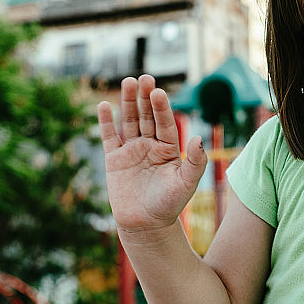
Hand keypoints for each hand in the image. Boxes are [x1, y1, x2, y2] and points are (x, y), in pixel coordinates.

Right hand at [97, 75, 206, 234]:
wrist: (146, 226)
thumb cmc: (170, 205)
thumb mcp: (186, 184)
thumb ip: (195, 162)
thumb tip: (199, 139)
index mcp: (169, 148)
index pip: (165, 122)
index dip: (162, 108)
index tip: (159, 92)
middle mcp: (150, 144)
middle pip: (147, 116)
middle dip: (145, 98)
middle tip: (145, 78)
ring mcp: (131, 150)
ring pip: (129, 121)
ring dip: (128, 102)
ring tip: (128, 82)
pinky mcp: (114, 159)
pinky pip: (110, 137)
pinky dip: (106, 122)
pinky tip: (105, 105)